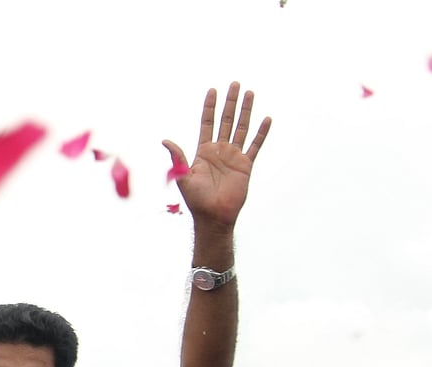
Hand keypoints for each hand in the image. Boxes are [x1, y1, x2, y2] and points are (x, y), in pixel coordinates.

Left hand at [164, 83, 270, 231]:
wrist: (213, 216)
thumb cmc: (196, 200)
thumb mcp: (183, 177)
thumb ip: (178, 157)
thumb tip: (165, 140)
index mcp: (203, 151)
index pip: (207, 123)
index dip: (209, 107)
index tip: (212, 90)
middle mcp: (219, 151)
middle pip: (225, 120)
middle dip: (230, 102)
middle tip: (234, 84)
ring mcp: (234, 157)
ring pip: (241, 128)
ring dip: (246, 111)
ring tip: (250, 93)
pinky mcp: (246, 165)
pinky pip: (255, 146)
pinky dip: (261, 133)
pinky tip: (266, 119)